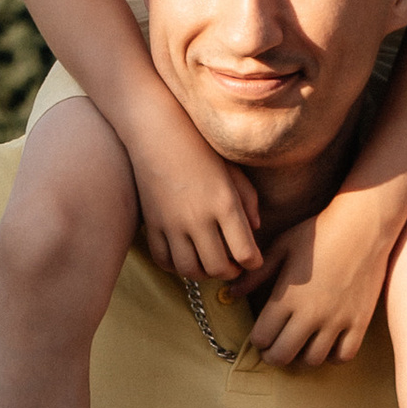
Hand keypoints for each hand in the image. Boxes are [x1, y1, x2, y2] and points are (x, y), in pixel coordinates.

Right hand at [127, 98, 265, 286]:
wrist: (157, 133)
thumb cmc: (200, 148)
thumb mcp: (233, 171)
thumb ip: (249, 201)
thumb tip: (255, 229)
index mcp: (224, 204)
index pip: (245, 253)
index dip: (253, 263)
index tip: (253, 259)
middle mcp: (198, 218)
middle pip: (218, 267)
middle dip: (230, 272)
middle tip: (233, 266)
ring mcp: (172, 224)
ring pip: (189, 269)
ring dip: (203, 274)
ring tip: (209, 264)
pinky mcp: (152, 224)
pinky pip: (163, 260)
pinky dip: (176, 267)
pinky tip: (185, 257)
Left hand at [252, 188, 406, 367]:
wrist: (363, 225)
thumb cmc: (319, 232)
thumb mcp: (281, 248)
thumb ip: (256, 275)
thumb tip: (231, 293)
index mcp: (288, 296)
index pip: (262, 337)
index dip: (257, 340)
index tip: (260, 334)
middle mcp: (311, 314)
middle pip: (283, 356)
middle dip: (273, 355)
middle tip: (274, 348)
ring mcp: (338, 320)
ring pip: (312, 360)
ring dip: (301, 357)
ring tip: (300, 345)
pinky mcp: (360, 322)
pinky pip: (343, 356)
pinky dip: (332, 356)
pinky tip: (327, 343)